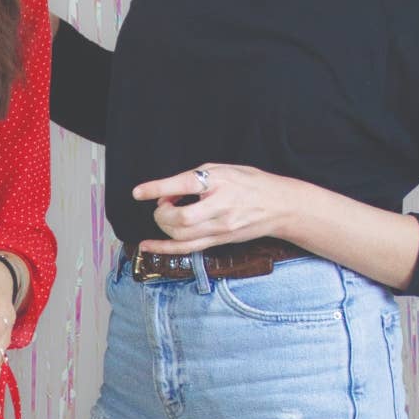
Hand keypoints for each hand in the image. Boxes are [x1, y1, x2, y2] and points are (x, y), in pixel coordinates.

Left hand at [132, 163, 295, 253]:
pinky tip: (147, 246)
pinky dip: (163, 248)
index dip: (158, 188)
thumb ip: (195, 178)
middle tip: (163, 204)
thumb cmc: (250, 184)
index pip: (185, 185)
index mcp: (220, 182)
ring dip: (163, 226)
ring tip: (165, 215)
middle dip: (162, 212)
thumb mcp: (223, 169)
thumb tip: (167, 192)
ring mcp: (220, 228)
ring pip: (181, 236)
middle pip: (180, 218)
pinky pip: (187, 249)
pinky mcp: (218, 241)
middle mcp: (220, 207)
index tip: (138, 192)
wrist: (279, 206)